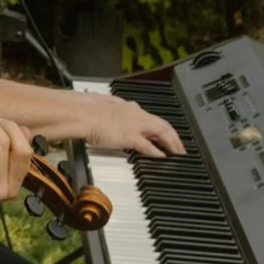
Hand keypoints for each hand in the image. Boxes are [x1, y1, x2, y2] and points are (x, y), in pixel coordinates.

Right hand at [61, 94, 183, 158]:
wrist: (83, 114)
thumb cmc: (90, 112)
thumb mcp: (107, 106)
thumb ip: (116, 107)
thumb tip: (115, 106)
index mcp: (132, 108)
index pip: (155, 119)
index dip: (165, 129)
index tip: (170, 136)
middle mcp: (137, 115)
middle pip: (164, 125)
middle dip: (175, 138)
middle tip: (181, 149)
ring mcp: (135, 125)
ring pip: (161, 133)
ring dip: (172, 144)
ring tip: (178, 154)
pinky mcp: (130, 137)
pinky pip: (149, 146)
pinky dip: (157, 152)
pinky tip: (163, 158)